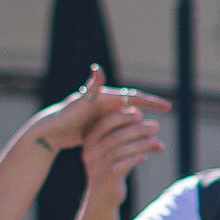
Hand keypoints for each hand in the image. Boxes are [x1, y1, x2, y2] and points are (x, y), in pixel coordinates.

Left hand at [32, 64, 169, 153]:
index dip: (151, 102)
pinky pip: (121, 135)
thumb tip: (97, 68)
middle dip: (152, 113)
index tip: (167, 106)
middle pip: (136, 109)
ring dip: (144, 132)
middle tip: (167, 116)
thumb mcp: (80, 103)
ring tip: (158, 144)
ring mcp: (105, 118)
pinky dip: (131, 142)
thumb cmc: (65, 116)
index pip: (134, 97)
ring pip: (130, 125)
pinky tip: (139, 151)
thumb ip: (92, 87)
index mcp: (106, 98)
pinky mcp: (101, 129)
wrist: (51, 131)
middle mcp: (107, 105)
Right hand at [81, 96, 165, 205]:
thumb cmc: (112, 171)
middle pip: (118, 135)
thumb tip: (153, 127)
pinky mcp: (109, 176)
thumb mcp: (118, 153)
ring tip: (156, 141)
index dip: (123, 116)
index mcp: (89, 141)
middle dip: (139, 129)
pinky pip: (127, 162)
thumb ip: (131, 139)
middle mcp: (91, 151)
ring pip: (124, 149)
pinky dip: (138, 157)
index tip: (139, 113)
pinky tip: (145, 158)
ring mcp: (99, 164)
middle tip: (156, 126)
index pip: (106, 122)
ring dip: (143, 143)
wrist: (102, 199)